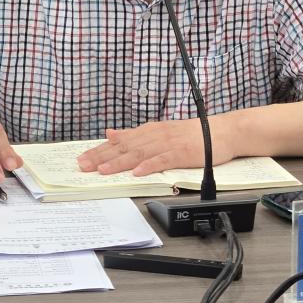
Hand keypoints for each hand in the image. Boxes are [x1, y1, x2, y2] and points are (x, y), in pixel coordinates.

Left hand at [76, 117, 237, 175]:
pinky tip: (138, 172)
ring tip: (103, 170)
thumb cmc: (192, 134)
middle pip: (124, 147)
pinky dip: (150, 165)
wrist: (221, 131)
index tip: (81, 159)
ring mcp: (168, 143)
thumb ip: (134, 134)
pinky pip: (163, 159)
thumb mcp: (159, 131)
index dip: (99, 151)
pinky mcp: (182, 152)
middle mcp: (155, 135)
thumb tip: (110, 133)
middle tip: (83, 166)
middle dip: (102, 157)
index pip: (119, 141)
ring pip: (139, 153)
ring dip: (119, 161)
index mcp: (148, 131)